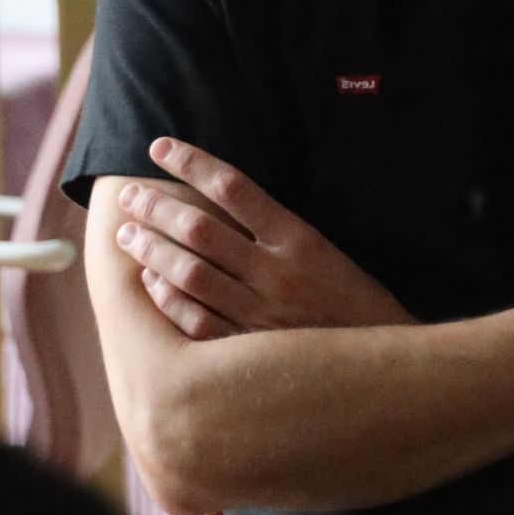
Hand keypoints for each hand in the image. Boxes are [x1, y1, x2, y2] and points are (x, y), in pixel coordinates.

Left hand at [116, 138, 413, 341]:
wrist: (385, 367)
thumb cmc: (353, 303)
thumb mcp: (325, 253)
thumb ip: (277, 230)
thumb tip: (221, 199)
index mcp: (300, 239)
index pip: (234, 188)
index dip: (192, 163)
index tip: (160, 147)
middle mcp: (277, 273)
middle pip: (201, 230)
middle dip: (157, 208)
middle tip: (128, 195)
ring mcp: (262, 314)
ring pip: (192, 274)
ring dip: (153, 251)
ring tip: (128, 235)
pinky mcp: (252, 351)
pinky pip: (197, 322)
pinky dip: (168, 301)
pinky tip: (150, 284)